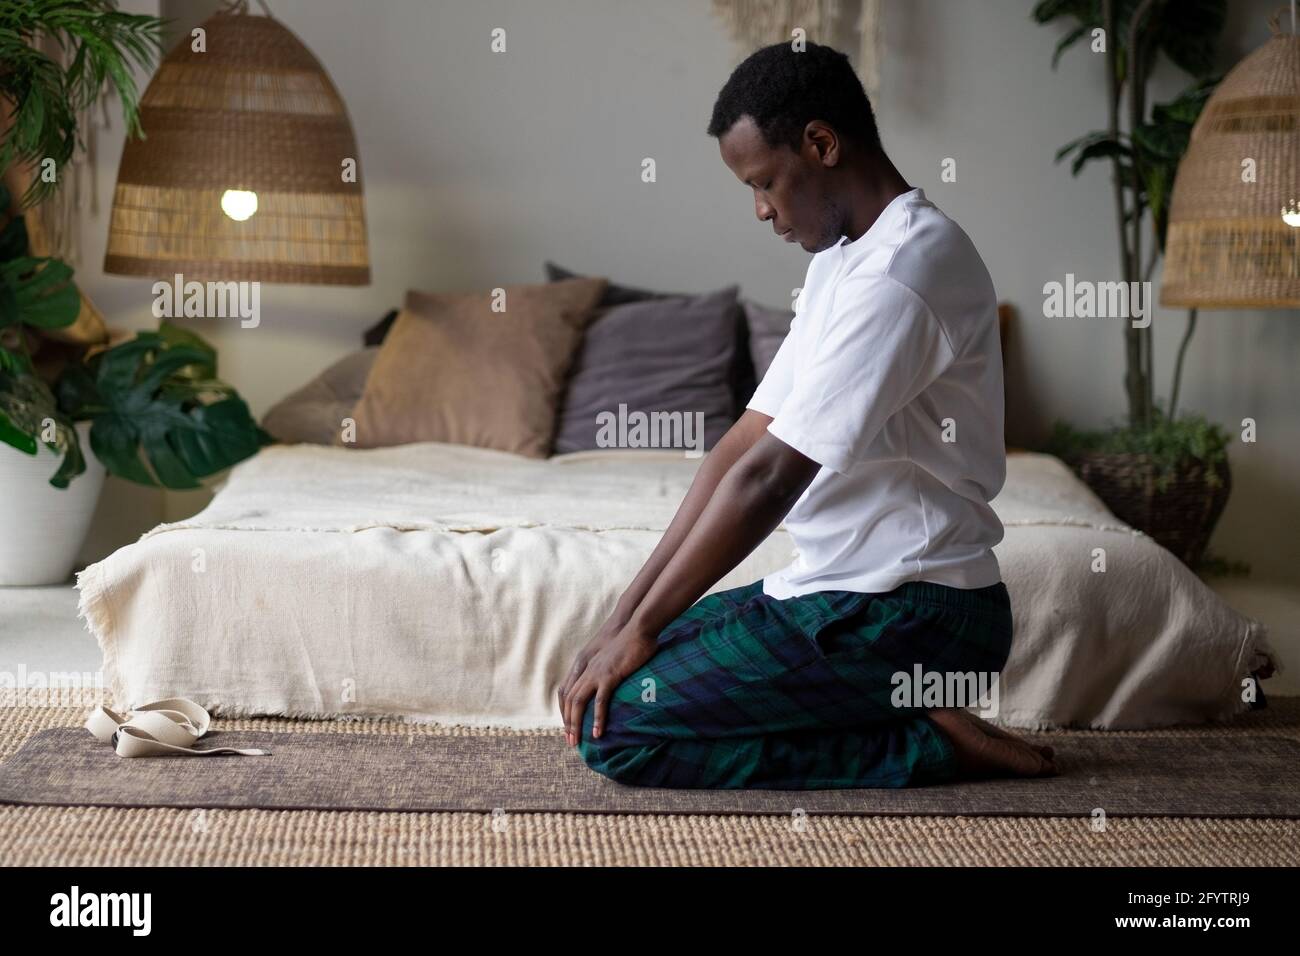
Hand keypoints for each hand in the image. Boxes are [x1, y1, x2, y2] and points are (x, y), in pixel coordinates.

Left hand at [558, 621, 658, 746]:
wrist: (637, 628)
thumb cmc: (629, 641)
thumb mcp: (611, 656)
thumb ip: (606, 667)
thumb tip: (609, 679)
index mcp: (585, 666)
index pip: (567, 691)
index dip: (565, 710)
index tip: (568, 727)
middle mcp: (586, 670)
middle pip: (569, 700)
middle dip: (567, 723)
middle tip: (570, 741)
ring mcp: (597, 673)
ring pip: (579, 702)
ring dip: (576, 724)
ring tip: (577, 741)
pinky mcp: (610, 676)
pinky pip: (600, 701)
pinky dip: (597, 718)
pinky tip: (598, 732)